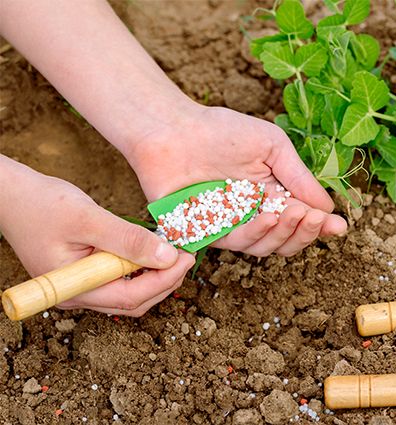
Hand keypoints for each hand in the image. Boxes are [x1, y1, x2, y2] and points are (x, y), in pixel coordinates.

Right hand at [0, 157, 193, 316]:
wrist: (11, 196)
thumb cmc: (42, 204)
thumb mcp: (89, 218)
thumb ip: (128, 239)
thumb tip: (168, 257)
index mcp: (74, 289)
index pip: (131, 297)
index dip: (165, 280)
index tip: (187, 257)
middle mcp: (78, 295)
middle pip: (133, 302)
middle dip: (165, 281)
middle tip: (187, 256)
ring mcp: (80, 288)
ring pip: (129, 293)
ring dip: (156, 276)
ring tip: (175, 252)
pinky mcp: (85, 275)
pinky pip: (120, 280)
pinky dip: (142, 268)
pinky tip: (154, 250)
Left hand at [124, 105, 347, 256]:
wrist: (174, 128)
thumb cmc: (222, 131)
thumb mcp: (272, 146)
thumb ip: (298, 177)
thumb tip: (329, 208)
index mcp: (273, 196)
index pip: (302, 220)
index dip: (321, 226)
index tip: (339, 226)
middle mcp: (254, 215)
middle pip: (287, 240)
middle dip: (303, 232)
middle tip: (311, 217)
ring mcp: (231, 226)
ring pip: (264, 247)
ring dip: (282, 233)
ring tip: (291, 214)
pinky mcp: (206, 233)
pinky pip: (235, 243)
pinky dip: (254, 233)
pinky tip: (265, 217)